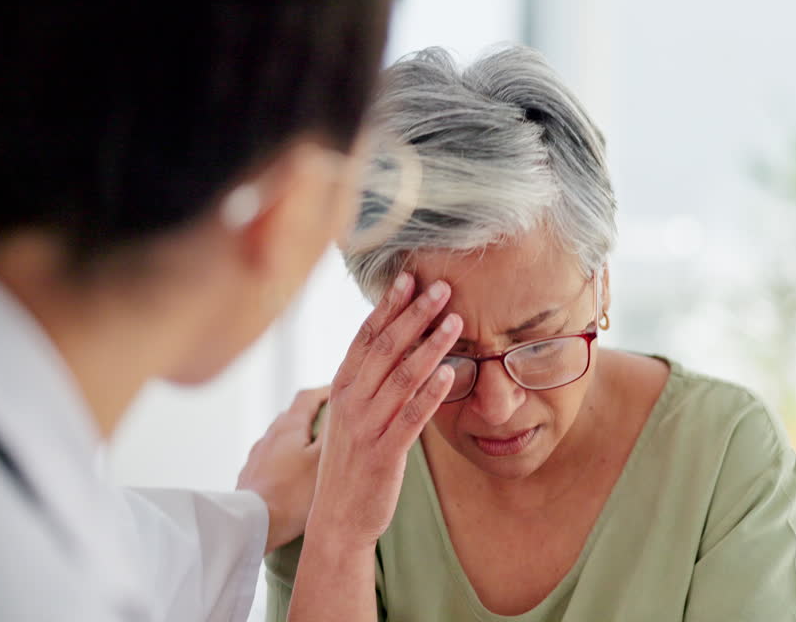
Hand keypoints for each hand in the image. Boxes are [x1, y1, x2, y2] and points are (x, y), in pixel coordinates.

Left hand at [237, 386, 329, 553]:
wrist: (251, 525)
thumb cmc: (292, 494)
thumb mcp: (324, 460)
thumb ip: (335, 433)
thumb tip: (346, 409)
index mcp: (288, 426)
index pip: (308, 396)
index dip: (326, 392)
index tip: (344, 394)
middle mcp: (269, 435)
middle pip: (294, 416)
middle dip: (314, 415)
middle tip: (336, 424)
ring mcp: (257, 456)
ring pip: (282, 438)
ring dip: (299, 439)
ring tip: (317, 454)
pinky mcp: (250, 476)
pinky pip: (272, 459)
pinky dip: (286, 460)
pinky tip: (294, 477)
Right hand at [306, 271, 461, 548]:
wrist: (338, 519)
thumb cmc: (352, 462)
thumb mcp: (352, 414)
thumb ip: (369, 380)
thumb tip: (395, 342)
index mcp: (342, 388)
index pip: (365, 336)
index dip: (388, 305)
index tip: (409, 277)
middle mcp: (351, 402)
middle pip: (385, 347)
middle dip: (415, 314)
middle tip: (443, 286)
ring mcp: (367, 427)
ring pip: (402, 377)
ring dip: (431, 346)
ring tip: (457, 320)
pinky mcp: (384, 453)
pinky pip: (411, 418)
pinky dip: (431, 394)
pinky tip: (451, 373)